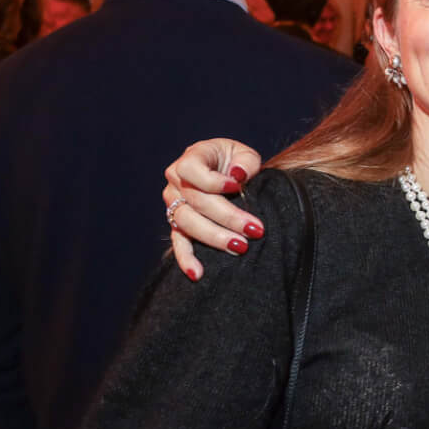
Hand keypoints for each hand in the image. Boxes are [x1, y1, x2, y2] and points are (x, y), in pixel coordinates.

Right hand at [163, 138, 264, 279]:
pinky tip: (197, 274)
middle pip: (196, 202)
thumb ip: (246, 162)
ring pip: (188, 223)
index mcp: (191, 157)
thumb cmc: (237, 162)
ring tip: (241, 247)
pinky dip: (186, 259)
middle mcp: (176, 181)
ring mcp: (174, 204)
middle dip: (228, 217)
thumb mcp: (245, 154)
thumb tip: (238, 176)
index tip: (238, 187)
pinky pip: (179, 243)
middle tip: (255, 230)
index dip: (212, 181)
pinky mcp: (178, 224)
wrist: (230, 174)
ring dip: (215, 237)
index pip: (191, 169)